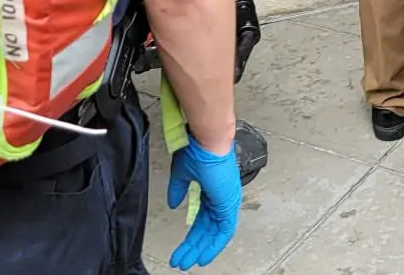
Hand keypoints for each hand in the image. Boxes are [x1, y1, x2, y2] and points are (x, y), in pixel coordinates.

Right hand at [166, 139, 242, 268]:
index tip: (181, 248)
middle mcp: (221, 198)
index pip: (201, 219)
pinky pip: (224, 231)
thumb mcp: (183, 174)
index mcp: (211, 190)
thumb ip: (179, 190)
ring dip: (200, 249)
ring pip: (214, 233)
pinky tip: (204, 256)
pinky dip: (214, 245)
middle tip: (181, 260)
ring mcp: (226, 201)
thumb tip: (174, 203)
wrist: (207, 141)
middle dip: (193, 247)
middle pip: (206, 230)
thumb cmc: (197, 149)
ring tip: (187, 262)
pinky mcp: (229, 204)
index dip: (191, 235)